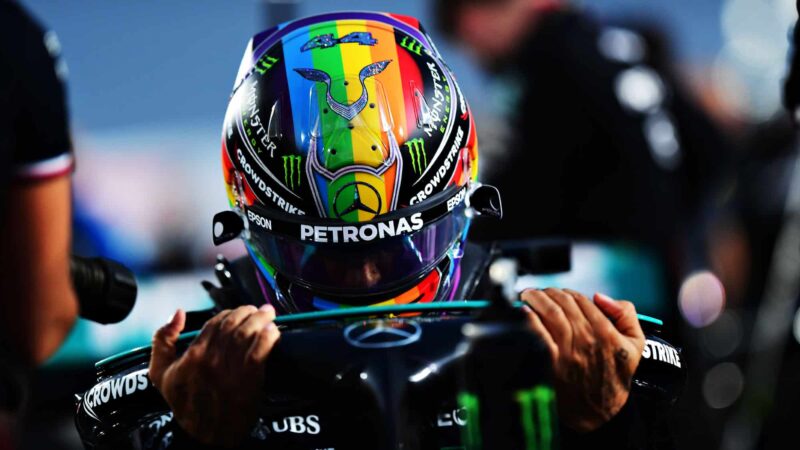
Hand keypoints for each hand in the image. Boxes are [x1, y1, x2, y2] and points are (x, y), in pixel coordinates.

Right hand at [149, 305, 280, 446]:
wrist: (205, 435)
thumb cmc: (185, 403)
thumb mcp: (160, 373)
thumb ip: (162, 340)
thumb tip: (177, 314)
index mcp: (193, 355)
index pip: (216, 322)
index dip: (232, 313)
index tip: (242, 313)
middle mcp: (211, 359)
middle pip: (234, 323)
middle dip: (249, 312)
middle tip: (260, 311)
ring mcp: (230, 370)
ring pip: (248, 333)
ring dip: (261, 319)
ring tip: (269, 315)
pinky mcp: (248, 380)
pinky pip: (260, 350)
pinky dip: (268, 337)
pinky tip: (273, 332)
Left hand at [521, 288, 644, 432]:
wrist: (600, 413)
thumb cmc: (614, 377)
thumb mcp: (635, 346)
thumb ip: (625, 315)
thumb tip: (600, 297)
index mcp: (607, 332)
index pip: (582, 300)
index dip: (567, 293)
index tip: (558, 293)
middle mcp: (587, 339)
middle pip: (563, 303)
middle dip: (548, 292)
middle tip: (539, 292)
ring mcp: (568, 351)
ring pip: (550, 313)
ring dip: (536, 299)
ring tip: (528, 295)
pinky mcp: (551, 362)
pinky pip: (537, 332)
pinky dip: (529, 318)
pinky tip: (523, 312)